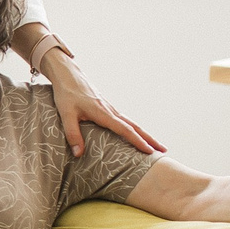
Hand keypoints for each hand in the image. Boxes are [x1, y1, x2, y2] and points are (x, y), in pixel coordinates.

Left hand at [37, 46, 163, 158]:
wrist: (67, 74)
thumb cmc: (66, 93)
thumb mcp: (66, 114)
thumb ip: (72, 134)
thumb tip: (78, 154)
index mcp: (103, 112)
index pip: (124, 129)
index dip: (137, 141)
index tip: (150, 151)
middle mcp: (110, 110)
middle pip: (134, 126)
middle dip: (149, 138)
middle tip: (163, 150)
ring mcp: (109, 108)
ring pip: (131, 122)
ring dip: (144, 134)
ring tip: (155, 145)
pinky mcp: (106, 107)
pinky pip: (124, 120)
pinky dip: (133, 128)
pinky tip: (135, 134)